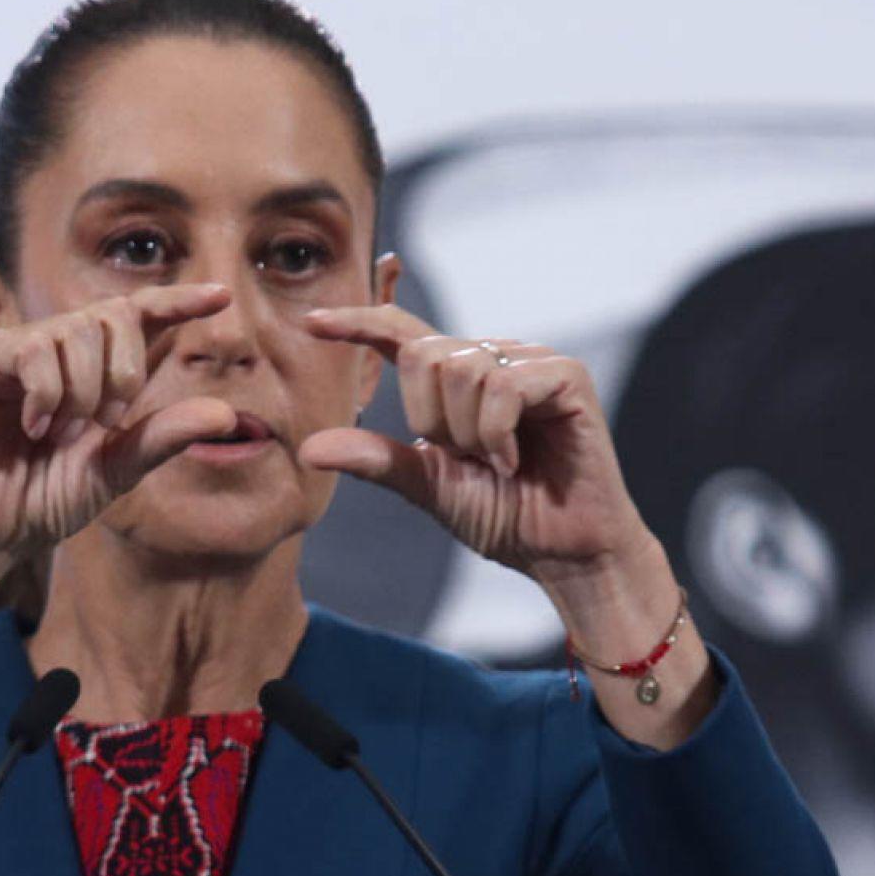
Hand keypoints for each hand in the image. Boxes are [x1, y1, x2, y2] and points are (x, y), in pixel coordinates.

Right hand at [0, 282, 243, 562]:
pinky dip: (47, 393)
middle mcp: (55, 348)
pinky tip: (34, 428)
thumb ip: (164, 437)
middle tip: (107, 423)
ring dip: (83, 390)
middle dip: (124, 370)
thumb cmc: (43, 501)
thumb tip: (228, 415)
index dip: (178, 301)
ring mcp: (15, 350)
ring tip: (62, 435)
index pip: (140, 315)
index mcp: (94, 369)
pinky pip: (33, 349)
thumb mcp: (116, 469)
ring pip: (75, 330)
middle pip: (114, 313)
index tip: (222, 297)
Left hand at [298, 305, 658, 584]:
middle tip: (467, 459)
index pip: (397, 332)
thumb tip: (308, 447)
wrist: (564, 552)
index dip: (356, 323)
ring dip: (468, 433)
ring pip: (461, 368)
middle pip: (422, 353)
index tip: (312, 323)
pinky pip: (503, 385)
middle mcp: (492, 357)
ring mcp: (530, 361)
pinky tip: (514, 461)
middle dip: (431, 420)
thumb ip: (375, 459)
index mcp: (455, 378)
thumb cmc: (505, 515)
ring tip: (497, 462)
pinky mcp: (566, 374)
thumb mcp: (428, 484)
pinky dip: (497, 433)